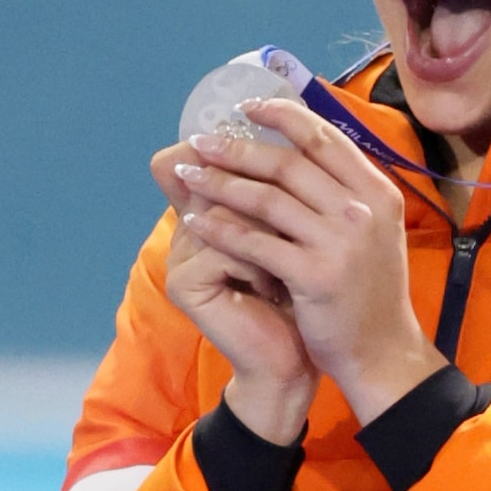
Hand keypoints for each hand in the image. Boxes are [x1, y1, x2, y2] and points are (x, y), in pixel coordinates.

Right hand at [150, 138, 313, 443]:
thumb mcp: (301, 238)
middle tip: (307, 215)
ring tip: (293, 259)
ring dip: (272, 233)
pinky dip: (262, 265)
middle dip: (270, 196)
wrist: (293, 363)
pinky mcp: (185, 283)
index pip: (218, 157)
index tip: (289, 157)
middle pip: (224, 176)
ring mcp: (182, 254)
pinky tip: (279, 288)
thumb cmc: (304, 298)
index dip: (246, 147)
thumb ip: (290, 191)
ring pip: (229, 209)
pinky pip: (228, 247)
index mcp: (215, 210)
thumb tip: (308, 127)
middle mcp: (190, 226)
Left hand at [174, 98, 448, 424]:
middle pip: (288, 163)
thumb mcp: (374, 230)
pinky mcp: (316, 275)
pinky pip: (257, 243)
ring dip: (220, 183)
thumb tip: (298, 147)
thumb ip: (343, 191)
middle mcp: (363, 210)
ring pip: (267, 199)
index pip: (324, 138)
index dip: (282, 116)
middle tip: (201, 140)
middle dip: (237, 147)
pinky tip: (197, 222)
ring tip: (188, 175)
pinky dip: (222, 230)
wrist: (383, 351)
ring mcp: (341, 242)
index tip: (246, 107)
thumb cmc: (370, 291)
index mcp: (377, 191)